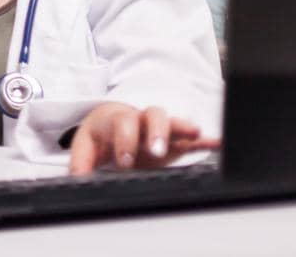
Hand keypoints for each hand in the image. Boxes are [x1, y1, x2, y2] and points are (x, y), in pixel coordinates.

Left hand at [68, 102, 219, 174]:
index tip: (124, 161)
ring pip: (172, 121)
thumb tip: (76, 179)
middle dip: (155, 131)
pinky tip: (218, 143)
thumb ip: (81, 162)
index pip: (122, 124)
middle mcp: (141, 120)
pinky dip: (206, 140)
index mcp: (118, 120)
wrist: (113, 119)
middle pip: (152, 116)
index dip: (124, 140)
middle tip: (156, 150)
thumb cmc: (102, 133)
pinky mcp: (175, 140)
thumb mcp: (86, 145)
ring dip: (182, 128)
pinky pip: (192, 138)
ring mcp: (160, 129)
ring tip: (194, 134)